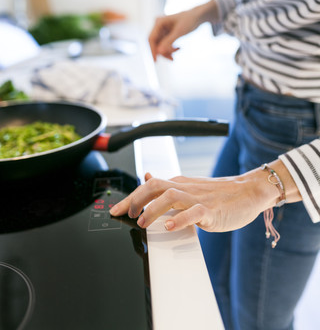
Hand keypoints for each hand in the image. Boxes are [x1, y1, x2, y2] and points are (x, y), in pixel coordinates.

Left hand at [110, 169, 278, 232]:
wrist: (249, 191)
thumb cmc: (220, 193)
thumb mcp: (189, 186)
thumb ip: (168, 185)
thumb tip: (147, 176)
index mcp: (179, 183)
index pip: (149, 185)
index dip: (131, 197)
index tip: (116, 210)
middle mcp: (186, 188)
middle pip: (155, 187)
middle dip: (135, 200)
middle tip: (125, 215)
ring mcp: (198, 198)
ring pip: (170, 197)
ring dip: (153, 210)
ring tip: (143, 223)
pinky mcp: (212, 210)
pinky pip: (194, 212)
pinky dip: (180, 219)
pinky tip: (171, 227)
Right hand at [148, 1, 217, 60]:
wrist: (197, 17)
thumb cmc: (189, 20)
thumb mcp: (180, 32)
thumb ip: (169, 41)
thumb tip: (159, 52)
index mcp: (159, 22)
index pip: (151, 39)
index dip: (152, 50)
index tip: (155, 61)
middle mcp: (158, 26)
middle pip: (155, 43)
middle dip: (163, 51)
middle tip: (171, 58)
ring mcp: (162, 30)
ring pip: (160, 45)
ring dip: (167, 51)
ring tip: (177, 51)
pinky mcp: (166, 34)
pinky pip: (164, 45)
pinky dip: (170, 49)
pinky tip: (178, 48)